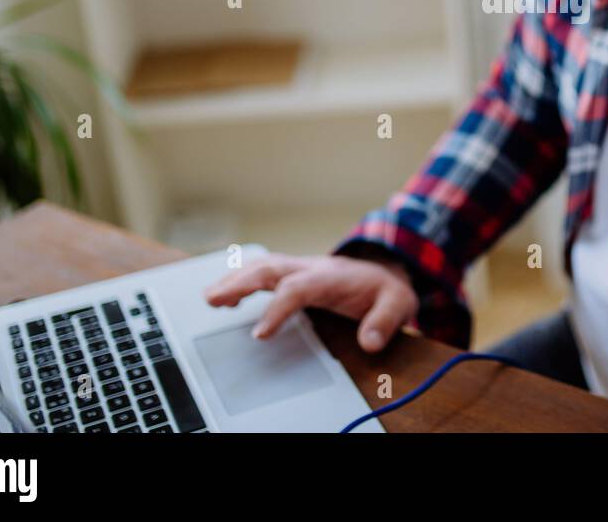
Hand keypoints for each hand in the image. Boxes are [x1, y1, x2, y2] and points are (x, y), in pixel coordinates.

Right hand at [203, 252, 417, 352]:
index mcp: (331, 276)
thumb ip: (384, 321)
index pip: (298, 288)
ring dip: (234, 279)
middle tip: (213, 299)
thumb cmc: (385, 290)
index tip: (259, 333)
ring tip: (210, 297)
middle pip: (271, 268)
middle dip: (241, 282)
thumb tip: (369, 342)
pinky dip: (240, 279)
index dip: (276, 308)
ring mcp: (299, 267)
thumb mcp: (398, 304)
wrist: (384, 271)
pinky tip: (223, 295)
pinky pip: (262, 271)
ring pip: (262, 266)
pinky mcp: (292, 273)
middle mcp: (310, 268)